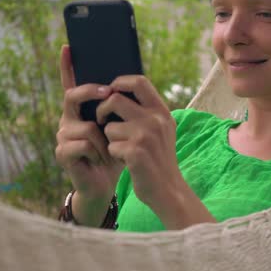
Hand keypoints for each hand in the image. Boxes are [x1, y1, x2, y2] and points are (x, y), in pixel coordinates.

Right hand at [55, 45, 124, 203]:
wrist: (107, 183)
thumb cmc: (116, 151)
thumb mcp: (121, 127)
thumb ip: (121, 107)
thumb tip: (134, 81)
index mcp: (82, 109)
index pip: (72, 83)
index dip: (68, 66)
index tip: (68, 46)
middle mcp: (69, 118)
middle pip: (73, 95)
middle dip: (93, 92)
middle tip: (110, 93)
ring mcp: (63, 135)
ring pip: (87, 126)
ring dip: (106, 140)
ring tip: (111, 152)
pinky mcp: (62, 153)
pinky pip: (84, 145)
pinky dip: (99, 153)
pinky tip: (101, 161)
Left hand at [96, 75, 183, 208]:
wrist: (168, 189)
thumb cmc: (158, 157)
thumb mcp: (161, 129)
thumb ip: (147, 110)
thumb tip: (118, 90)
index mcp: (162, 111)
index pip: (139, 81)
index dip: (120, 82)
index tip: (111, 92)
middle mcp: (156, 120)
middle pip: (115, 100)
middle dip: (103, 110)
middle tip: (102, 120)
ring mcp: (146, 136)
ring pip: (109, 126)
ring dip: (110, 138)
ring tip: (122, 148)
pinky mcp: (135, 153)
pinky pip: (111, 146)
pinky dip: (113, 154)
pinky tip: (125, 161)